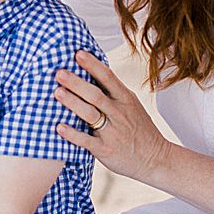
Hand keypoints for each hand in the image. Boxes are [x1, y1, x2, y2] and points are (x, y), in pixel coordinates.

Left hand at [53, 50, 172, 181]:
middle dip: (77, 83)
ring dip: (73, 103)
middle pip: (96, 95)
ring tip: (57, 92)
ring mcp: (112, 132)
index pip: (108, 78)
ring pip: (91, 115)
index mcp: (125, 100)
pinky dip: (73, 134)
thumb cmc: (138, 129)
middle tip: (59, 72)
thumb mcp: (131, 105)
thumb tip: (90, 69)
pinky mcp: (105, 150)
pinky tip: (59, 127)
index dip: (93, 65)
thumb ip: (113, 91)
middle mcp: (119, 113)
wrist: (156, 159)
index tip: (78, 54)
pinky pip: (87, 141)